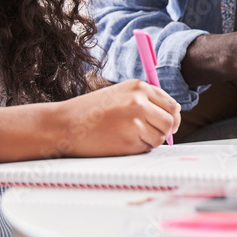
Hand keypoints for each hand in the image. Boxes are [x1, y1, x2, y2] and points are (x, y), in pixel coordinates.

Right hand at [55, 79, 180, 155]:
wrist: (64, 125)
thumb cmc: (89, 112)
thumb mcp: (119, 94)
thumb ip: (144, 100)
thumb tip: (171, 115)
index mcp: (138, 87)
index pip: (171, 104)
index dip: (172, 117)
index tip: (170, 124)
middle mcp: (140, 101)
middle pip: (170, 121)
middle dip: (164, 131)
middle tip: (151, 134)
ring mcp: (136, 120)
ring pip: (160, 136)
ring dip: (150, 141)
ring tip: (128, 136)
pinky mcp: (130, 139)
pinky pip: (146, 148)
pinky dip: (138, 149)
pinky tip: (121, 142)